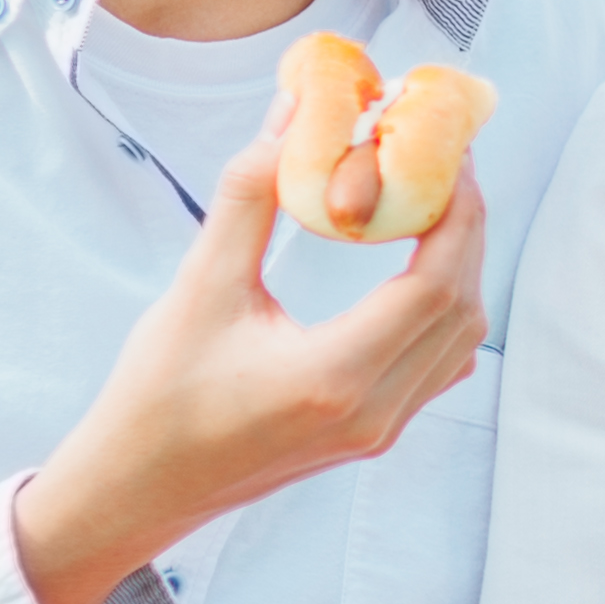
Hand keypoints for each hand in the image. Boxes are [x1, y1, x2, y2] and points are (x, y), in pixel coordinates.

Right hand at [10, 136, 487, 603]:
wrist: (138, 489)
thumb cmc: (156, 397)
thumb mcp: (199, 288)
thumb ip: (252, 196)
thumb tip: (295, 114)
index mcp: (334, 379)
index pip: (436, 283)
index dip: (456, 211)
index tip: (445, 153)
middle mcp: (373, 413)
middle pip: (461, 307)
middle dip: (465, 226)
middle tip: (443, 162)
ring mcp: (379, 431)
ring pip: (459, 340)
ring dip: (460, 267)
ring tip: (432, 203)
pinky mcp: (373, 435)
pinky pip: (438, 366)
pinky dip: (443, 308)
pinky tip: (413, 265)